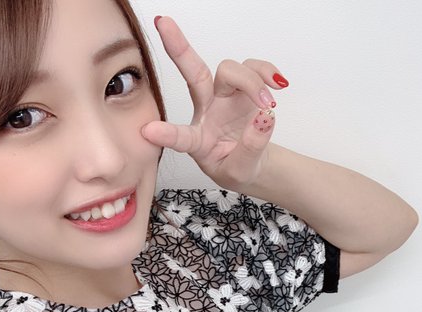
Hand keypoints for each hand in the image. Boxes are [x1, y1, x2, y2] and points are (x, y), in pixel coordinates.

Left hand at [141, 16, 288, 193]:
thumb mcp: (240, 173)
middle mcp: (206, 111)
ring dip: (252, 83)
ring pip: (231, 71)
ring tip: (269, 104)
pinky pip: (255, 67)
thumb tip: (264, 118)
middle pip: (194, 75)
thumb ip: (250, 149)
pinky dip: (268, 72)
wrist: (251, 162)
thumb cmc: (235, 167)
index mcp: (197, 140)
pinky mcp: (245, 88)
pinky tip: (277, 84)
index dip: (166, 135)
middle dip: (178, 48)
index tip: (148, 131)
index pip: (181, 137)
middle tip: (164, 24)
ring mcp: (225, 96)